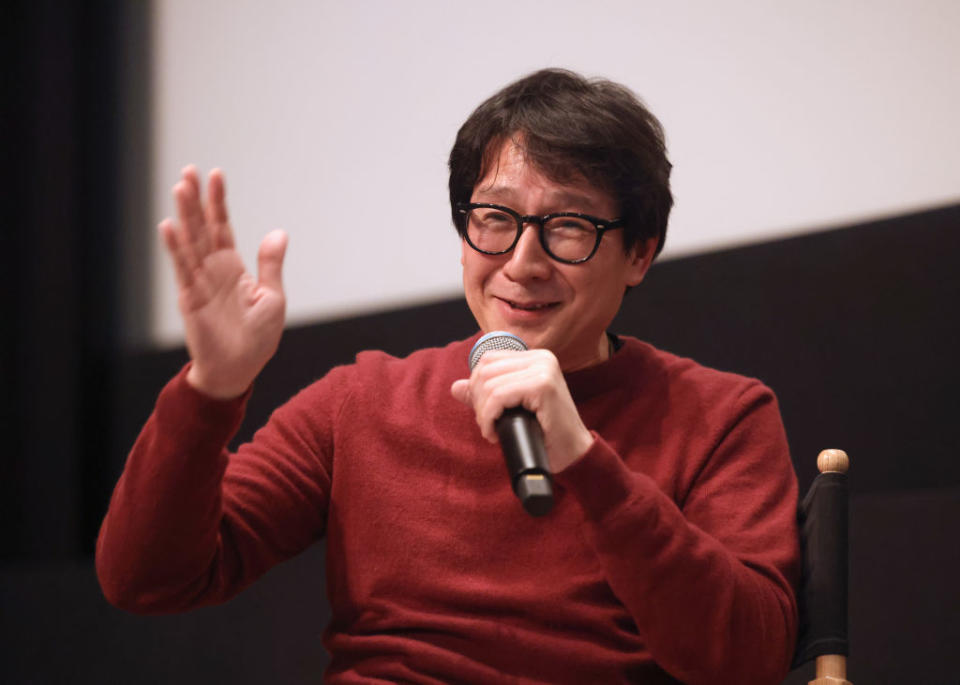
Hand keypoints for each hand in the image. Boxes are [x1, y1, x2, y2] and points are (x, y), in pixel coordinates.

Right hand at [159, 166, 287, 398]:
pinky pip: (182, 269)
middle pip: (201, 228)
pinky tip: (170, 226)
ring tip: (180, 187)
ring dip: (185, 215)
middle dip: (196, 200)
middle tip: (188, 171)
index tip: (216, 174)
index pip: (223, 227)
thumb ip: (271, 265)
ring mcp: (199, 282)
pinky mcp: (190, 298)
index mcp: (233, 268)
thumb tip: (278, 232)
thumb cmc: (257, 339)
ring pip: (190, 242)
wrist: (239, 371)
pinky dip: (176, 248)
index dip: (219, 202)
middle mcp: (213, 270)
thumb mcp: (273, 298)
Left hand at [450, 349, 593, 471]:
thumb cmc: (545, 433)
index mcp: (535, 357)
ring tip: (492, 429)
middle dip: (477, 400)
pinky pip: (498, 396)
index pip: (489, 359)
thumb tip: (456, 387)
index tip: (484, 412)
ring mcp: (544, 369)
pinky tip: (494, 432)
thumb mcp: (512, 408)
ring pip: (489, 383)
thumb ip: (486, 395)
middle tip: (488, 424)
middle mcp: (542, 357)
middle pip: (485, 370)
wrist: (573, 454)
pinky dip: (489, 416)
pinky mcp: (543, 385)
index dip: (477, 386)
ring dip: (483, 412)